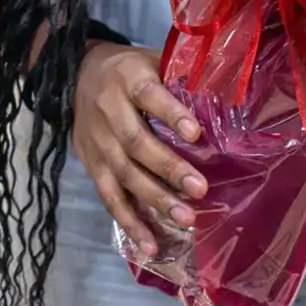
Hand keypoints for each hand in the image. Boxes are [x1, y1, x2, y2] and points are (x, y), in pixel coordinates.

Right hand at [71, 42, 206, 258]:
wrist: (76, 76)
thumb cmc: (130, 71)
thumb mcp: (152, 61)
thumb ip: (181, 78)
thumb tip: (228, 97)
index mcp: (128, 79)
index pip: (149, 95)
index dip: (171, 114)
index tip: (195, 133)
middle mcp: (108, 110)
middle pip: (136, 142)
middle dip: (169, 168)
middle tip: (200, 190)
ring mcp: (97, 141)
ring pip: (123, 174)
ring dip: (154, 199)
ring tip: (185, 220)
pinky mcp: (91, 165)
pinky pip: (108, 197)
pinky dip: (129, 222)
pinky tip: (150, 245)